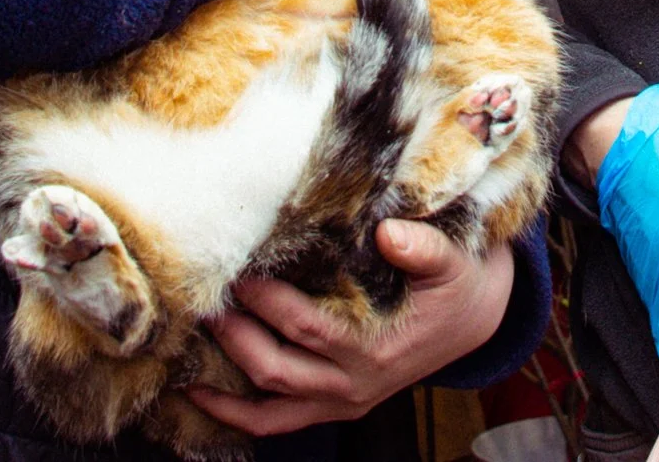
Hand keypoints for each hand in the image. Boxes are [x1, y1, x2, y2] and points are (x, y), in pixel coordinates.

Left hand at [190, 222, 512, 434]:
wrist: (471, 321)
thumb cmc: (453, 286)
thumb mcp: (452, 263)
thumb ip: (424, 250)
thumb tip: (389, 235)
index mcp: (377, 350)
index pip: (309, 328)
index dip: (269, 302)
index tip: (240, 271)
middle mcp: (354, 385)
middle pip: (277, 369)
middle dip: (235, 336)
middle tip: (206, 301)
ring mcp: (341, 403)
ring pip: (269, 406)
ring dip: (224, 382)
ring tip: (187, 349)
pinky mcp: (332, 408)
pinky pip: (275, 422)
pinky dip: (235, 414)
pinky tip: (200, 391)